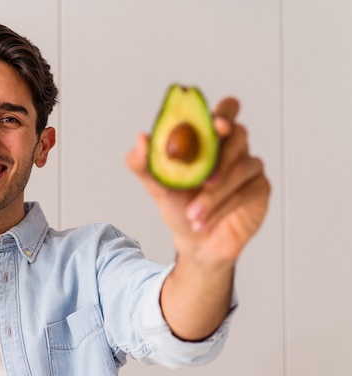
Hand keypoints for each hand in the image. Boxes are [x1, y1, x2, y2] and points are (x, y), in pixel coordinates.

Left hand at [125, 97, 270, 265]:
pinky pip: (246, 191)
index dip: (223, 113)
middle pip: (239, 133)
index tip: (215, 126)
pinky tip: (202, 221)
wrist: (195, 240)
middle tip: (204, 179)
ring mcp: (249, 166)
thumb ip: (145, 163)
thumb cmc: (179, 205)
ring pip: (240, 167)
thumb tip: (141, 138)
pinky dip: (221, 207)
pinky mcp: (259, 188)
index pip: (225, 110)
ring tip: (192, 214)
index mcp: (208, 137)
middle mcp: (232, 147)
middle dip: (221, 156)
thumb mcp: (157, 185)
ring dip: (213, 195)